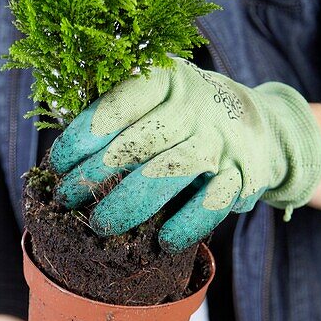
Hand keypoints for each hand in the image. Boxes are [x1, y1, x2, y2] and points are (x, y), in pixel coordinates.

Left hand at [51, 57, 320, 249]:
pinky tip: (163, 241)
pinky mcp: (245, 175)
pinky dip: (188, 223)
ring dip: (130, 203)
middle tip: (67, 199)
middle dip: (96, 175)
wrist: (262, 124)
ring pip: (171, 172)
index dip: (85, 134)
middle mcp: (198, 106)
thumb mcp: (157, 96)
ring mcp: (223, 141)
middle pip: (139, 142)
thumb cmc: (187, 114)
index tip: (57, 163)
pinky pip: (214, 202)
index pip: (121, 102)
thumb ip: (116, 112)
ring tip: (101, 225)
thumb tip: (64, 152)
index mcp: (169, 79)